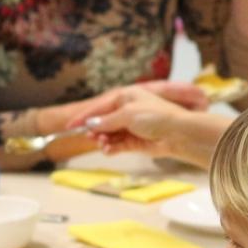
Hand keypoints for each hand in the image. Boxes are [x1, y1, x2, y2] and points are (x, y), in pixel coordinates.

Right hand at [69, 87, 191, 157]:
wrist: (178, 133)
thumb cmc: (156, 116)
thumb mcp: (127, 114)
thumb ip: (107, 121)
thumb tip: (90, 125)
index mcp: (125, 97)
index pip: (99, 107)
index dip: (84, 117)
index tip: (69, 127)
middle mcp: (127, 111)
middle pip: (103, 122)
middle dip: (95, 130)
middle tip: (89, 137)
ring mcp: (131, 127)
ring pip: (109, 135)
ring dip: (103, 140)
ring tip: (103, 144)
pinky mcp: (136, 142)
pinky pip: (117, 145)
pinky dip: (112, 148)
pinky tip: (109, 150)